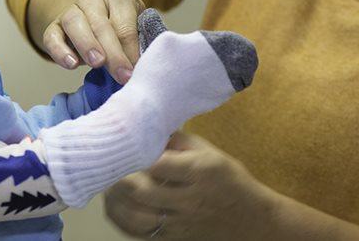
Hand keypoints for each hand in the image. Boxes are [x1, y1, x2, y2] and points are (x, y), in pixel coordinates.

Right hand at [35, 0, 144, 82]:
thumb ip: (139, 41)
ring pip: (74, 24)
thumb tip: (142, 64)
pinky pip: (52, 37)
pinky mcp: (53, 26)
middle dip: (113, 54)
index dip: (132, 50)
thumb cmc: (121, 26)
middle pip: (101, 25)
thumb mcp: (135, 28)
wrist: (95, 18)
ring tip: (97, 64)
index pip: (125, 25)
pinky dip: (60, 51)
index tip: (136, 71)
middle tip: (122, 76)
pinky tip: (72, 65)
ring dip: (87, 45)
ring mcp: (70, 10)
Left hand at [104, 132, 272, 239]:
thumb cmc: (228, 179)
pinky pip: (139, 233)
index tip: (123, 144)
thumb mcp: (209, 151)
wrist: (250, 219)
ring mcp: (180, 223)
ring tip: (108, 184)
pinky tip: (115, 205)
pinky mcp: (173, 238)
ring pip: (136, 217)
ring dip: (115, 201)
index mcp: (200, 171)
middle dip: (118, 177)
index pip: (157, 163)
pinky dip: (121, 219)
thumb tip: (144, 129)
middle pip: (141, 191)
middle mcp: (189, 199)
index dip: (135, 153)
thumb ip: (177, 141)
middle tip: (108, 164)